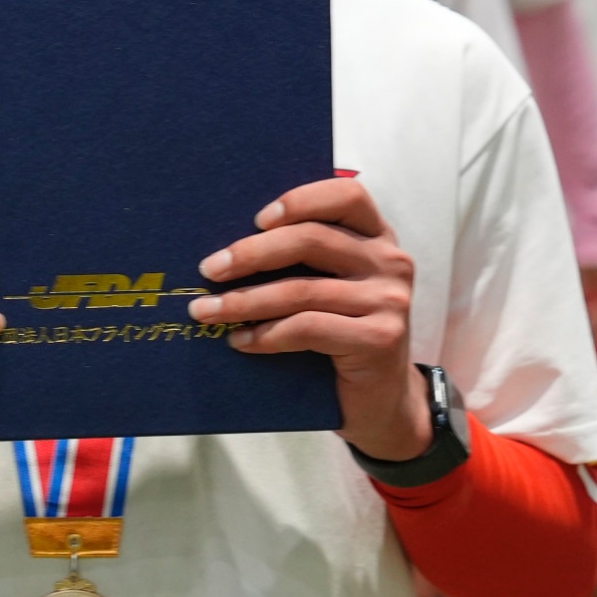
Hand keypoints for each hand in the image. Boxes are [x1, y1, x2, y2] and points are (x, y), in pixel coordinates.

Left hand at [190, 177, 429, 463]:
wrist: (382, 401)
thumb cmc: (343, 336)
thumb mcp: (330, 288)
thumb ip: (304, 262)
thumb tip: (227, 248)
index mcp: (377, 237)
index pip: (347, 195)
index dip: (300, 200)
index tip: (256, 219)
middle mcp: (390, 261)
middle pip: (311, 239)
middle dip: (251, 253)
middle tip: (210, 269)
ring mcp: (388, 300)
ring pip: (301, 289)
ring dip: (244, 301)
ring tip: (206, 311)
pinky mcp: (380, 338)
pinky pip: (307, 328)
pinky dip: (265, 335)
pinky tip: (241, 341)